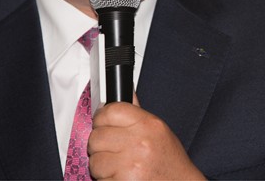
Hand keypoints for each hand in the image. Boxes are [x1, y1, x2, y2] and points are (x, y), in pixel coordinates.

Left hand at [88, 94, 204, 179]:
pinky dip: (106, 180)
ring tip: (118, 166)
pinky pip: (99, 179)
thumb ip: (138, 114)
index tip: (102, 124)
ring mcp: (130, 165)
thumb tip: (123, 93)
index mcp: (148, 125)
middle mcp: (140, 143)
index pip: (110, 110)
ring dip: (102, 166)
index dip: (101, 118)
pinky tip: (120, 177)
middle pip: (97, 136)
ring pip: (95, 160)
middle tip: (111, 150)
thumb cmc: (170, 161)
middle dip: (100, 145)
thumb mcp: (159, 131)